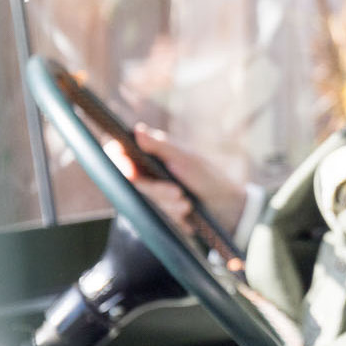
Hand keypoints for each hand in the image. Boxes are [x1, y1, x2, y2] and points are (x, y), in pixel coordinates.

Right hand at [100, 124, 244, 230]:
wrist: (226, 205)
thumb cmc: (207, 175)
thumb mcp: (185, 159)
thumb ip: (160, 146)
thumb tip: (138, 129)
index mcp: (152, 153)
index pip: (121, 153)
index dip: (118, 160)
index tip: (129, 171)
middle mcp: (149, 171)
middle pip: (134, 182)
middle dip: (156, 190)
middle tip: (177, 192)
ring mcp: (155, 191)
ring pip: (148, 200)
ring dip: (169, 204)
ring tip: (188, 203)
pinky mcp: (162, 210)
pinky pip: (159, 215)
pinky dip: (175, 215)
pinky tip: (188, 212)